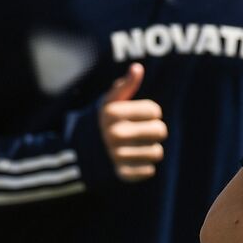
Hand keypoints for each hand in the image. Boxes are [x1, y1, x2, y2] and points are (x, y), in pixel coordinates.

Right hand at [98, 63, 166, 181]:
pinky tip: (130, 161)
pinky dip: (143, 167)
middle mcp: (114, 133)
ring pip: (157, 152)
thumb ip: (125, 86)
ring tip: (134, 147)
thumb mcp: (110, 102)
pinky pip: (149, 170)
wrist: (81, 153)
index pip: (155, 110)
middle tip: (138, 132)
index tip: (136, 116)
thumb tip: (138, 68)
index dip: (149, 112)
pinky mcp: (121, 174)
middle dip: (153, 130)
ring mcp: (117, 155)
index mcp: (112, 113)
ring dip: (149, 150)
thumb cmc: (103, 122)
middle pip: (160, 131)